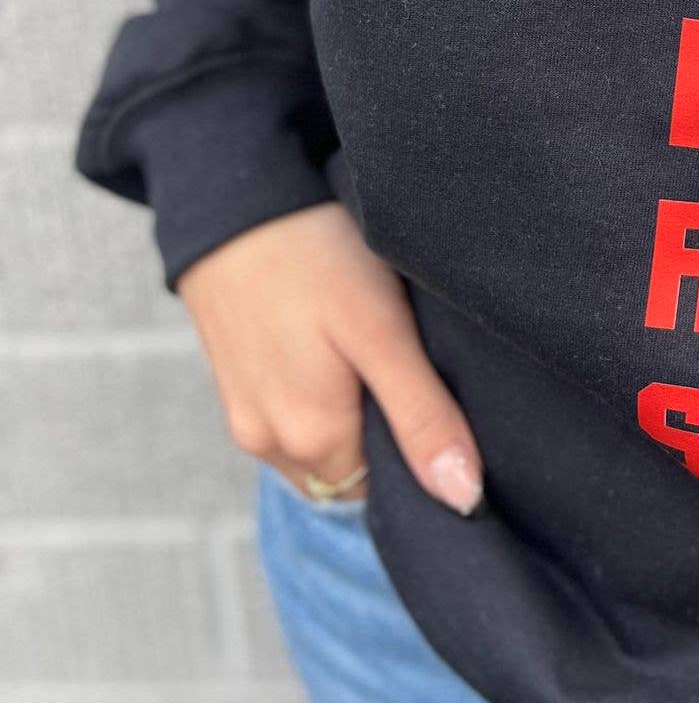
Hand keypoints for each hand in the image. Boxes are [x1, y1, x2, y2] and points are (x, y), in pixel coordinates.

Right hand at [178, 201, 483, 513]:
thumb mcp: (383, 332)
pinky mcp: (235, 390)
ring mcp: (245, 420)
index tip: (437, 398)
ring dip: (352, 420)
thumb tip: (463, 499)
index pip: (386, 487)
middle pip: (352, 473)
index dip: (420, 451)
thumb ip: (422, 417)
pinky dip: (320, 403)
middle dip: (386, 438)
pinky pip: (291, 421)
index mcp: (310, 441)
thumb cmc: (315, 259)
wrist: (232, 204)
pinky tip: (334, 350)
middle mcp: (269, 447)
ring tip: (372, 354)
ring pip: (321, 449)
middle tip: (409, 366)